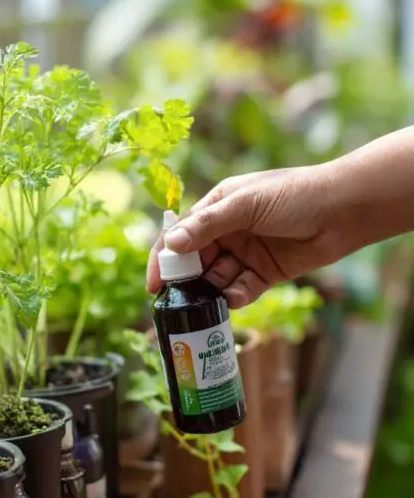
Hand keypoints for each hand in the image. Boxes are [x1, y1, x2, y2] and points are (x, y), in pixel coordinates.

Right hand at [147, 166, 340, 306]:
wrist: (343, 210)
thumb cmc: (294, 195)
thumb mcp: (246, 205)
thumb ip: (208, 226)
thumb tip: (171, 243)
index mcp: (218, 207)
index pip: (180, 234)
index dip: (164, 259)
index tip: (154, 285)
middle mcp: (228, 231)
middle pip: (195, 261)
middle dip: (187, 281)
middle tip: (179, 302)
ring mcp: (246, 252)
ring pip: (217, 278)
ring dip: (212, 291)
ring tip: (210, 301)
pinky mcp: (265, 272)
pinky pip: (242, 289)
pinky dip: (236, 296)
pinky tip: (236, 298)